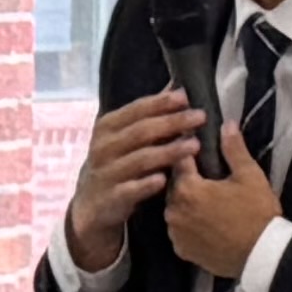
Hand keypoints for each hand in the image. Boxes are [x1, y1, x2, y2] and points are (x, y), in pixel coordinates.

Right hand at [61, 93, 202, 273]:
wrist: (91, 205)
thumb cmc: (116, 163)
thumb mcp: (125, 136)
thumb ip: (149, 114)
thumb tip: (177, 86)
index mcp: (107, 127)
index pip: (136, 109)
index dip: (161, 102)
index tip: (186, 97)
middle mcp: (104, 147)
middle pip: (141, 131)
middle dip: (172, 122)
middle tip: (200, 117)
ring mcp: (106, 173)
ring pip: (139, 159)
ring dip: (168, 151)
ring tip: (195, 146)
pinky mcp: (110, 198)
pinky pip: (129, 190)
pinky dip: (145, 185)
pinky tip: (163, 180)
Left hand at [158, 148, 281, 281]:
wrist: (261, 255)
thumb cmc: (257, 212)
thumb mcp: (249, 176)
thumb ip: (234, 149)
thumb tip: (227, 123)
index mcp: (187, 188)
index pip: (180, 160)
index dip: (190, 151)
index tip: (197, 146)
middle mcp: (173, 210)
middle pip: (175, 185)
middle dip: (187, 178)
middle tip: (206, 175)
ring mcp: (175, 232)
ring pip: (175, 208)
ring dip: (186, 202)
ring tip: (206, 199)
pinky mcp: (181, 250)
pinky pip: (179, 230)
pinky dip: (188, 224)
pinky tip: (203, 221)